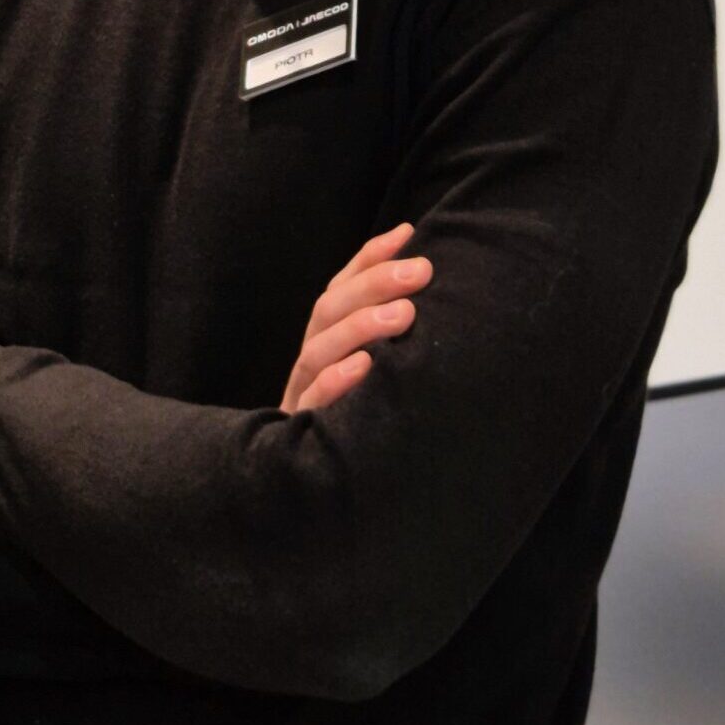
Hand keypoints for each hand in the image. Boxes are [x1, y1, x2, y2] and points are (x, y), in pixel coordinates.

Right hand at [278, 222, 430, 414]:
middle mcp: (312, 358)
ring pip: (319, 350)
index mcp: (326, 338)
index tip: (407, 236)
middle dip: (374, 285)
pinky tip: (364, 368)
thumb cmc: (359, 411)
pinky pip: (312, 403)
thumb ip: (388, 318)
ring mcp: (304, 393)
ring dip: (360, 327)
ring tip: (404, 315)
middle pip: (329, 309)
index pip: (341, 287)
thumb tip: (416, 260)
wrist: (320, 488)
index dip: (369, 259)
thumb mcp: (376, 364)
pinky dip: (335, 383)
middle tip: (421, 271)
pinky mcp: (303, 431)